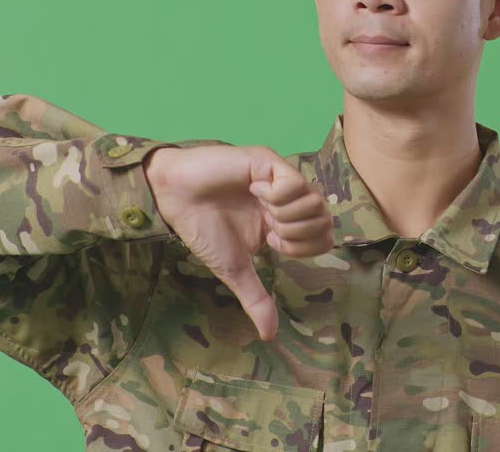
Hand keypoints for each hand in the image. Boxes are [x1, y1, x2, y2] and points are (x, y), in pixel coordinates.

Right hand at [142, 145, 331, 340]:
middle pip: (325, 220)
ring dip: (286, 214)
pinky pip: (294, 182)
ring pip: (314, 202)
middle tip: (270, 228)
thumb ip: (257, 298)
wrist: (174, 199)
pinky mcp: (268, 162)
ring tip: (260, 208)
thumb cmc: (203, 229)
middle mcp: (288, 200)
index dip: (303, 247)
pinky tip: (253, 190)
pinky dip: (276, 195)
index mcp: (284, 222)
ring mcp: (280, 179)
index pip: (323, 237)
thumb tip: (269, 336)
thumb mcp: (235, 270)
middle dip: (297, 233)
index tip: (273, 243)